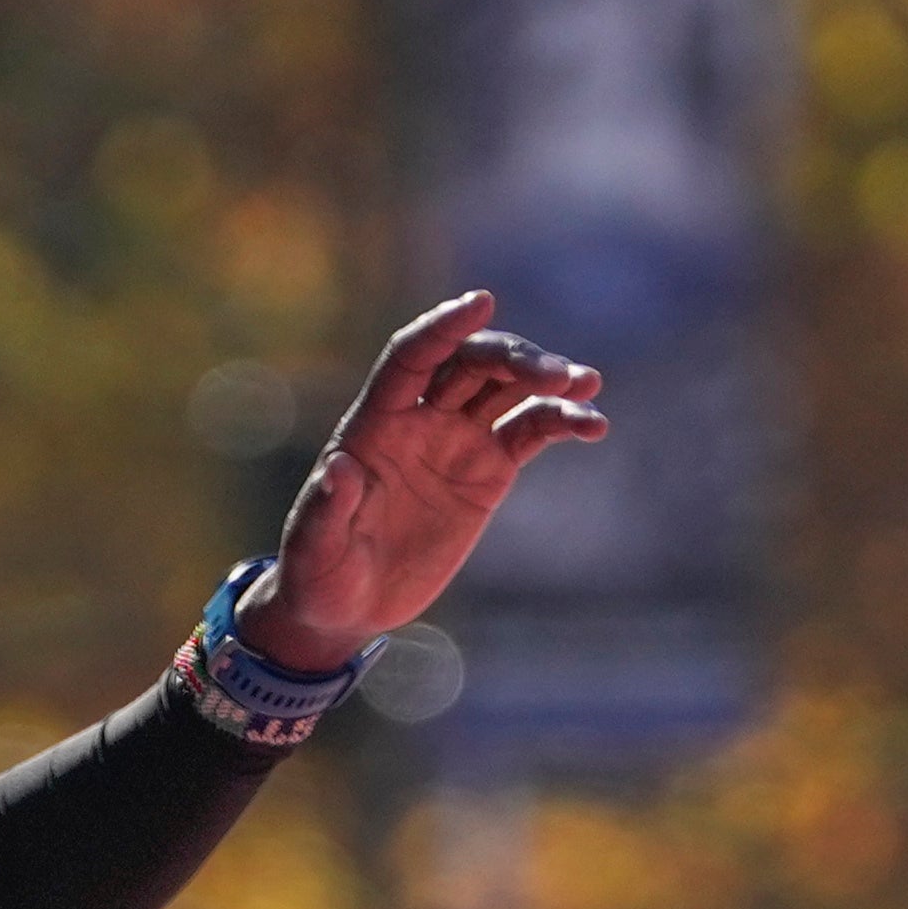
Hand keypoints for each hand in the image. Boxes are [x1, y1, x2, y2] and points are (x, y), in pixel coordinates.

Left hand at [250, 292, 613, 658]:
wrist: (348, 606)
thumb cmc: (318, 576)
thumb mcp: (313, 551)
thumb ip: (325, 510)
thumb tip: (338, 468)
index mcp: (373, 424)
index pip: (411, 357)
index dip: (442, 328)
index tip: (480, 302)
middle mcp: (418, 419)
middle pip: (470, 363)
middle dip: (513, 358)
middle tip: (557, 374)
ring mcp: (457, 440)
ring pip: (506, 388)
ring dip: (547, 379)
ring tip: (587, 385)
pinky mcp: (488, 470)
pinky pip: (530, 431)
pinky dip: (563, 422)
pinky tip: (593, 425)